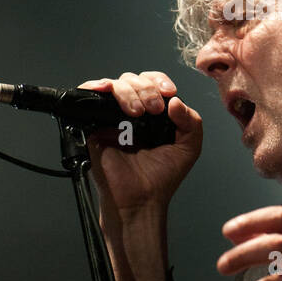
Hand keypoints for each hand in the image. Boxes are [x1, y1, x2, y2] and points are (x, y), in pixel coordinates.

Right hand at [77, 71, 201, 215]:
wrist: (140, 200)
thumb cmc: (162, 177)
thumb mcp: (189, 147)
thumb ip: (191, 121)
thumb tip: (175, 100)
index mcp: (153, 114)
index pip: (152, 83)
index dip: (159, 82)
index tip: (168, 94)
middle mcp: (131, 113)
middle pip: (133, 80)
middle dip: (146, 89)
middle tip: (152, 110)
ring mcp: (111, 118)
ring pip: (115, 85)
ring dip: (127, 91)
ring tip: (136, 112)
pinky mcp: (93, 126)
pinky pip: (89, 96)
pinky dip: (95, 86)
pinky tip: (106, 90)